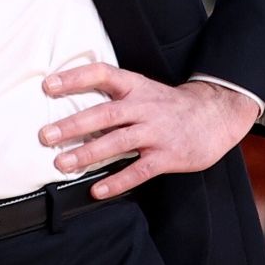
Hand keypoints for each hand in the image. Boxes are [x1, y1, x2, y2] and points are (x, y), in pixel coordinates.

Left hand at [39, 65, 260, 199]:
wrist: (217, 115)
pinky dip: (117, 181)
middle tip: (46, 135)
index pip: (103, 74)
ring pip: (118, 141)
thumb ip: (117, 97)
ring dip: (88, 154)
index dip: (75, 78)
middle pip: (106, 113)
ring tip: (63, 164)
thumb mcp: (146, 90)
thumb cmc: (173, 106)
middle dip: (74, 124)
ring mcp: (157, 132)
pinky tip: (98, 190)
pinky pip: (139, 170)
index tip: (49, 85)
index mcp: (137, 87)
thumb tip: (76, 106)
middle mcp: (145, 107)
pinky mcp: (167, 156)